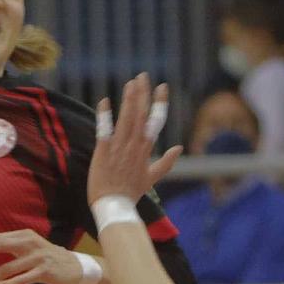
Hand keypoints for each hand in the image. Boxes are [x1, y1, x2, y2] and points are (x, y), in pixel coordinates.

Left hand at [0, 229, 87, 283]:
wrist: (74, 266)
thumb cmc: (46, 256)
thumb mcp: (26, 245)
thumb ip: (5, 239)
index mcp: (23, 235)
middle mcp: (29, 243)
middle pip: (0, 245)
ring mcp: (37, 257)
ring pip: (10, 267)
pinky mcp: (44, 271)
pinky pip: (23, 278)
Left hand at [88, 73, 181, 204]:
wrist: (115, 207)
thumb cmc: (131, 193)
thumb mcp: (152, 178)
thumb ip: (166, 162)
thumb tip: (179, 148)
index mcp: (146, 150)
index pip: (155, 122)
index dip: (159, 103)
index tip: (162, 86)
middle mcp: (134, 146)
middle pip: (140, 115)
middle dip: (142, 94)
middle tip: (143, 75)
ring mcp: (119, 148)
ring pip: (126, 119)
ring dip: (129, 100)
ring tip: (130, 83)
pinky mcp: (103, 152)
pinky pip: (105, 130)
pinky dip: (105, 116)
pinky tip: (104, 101)